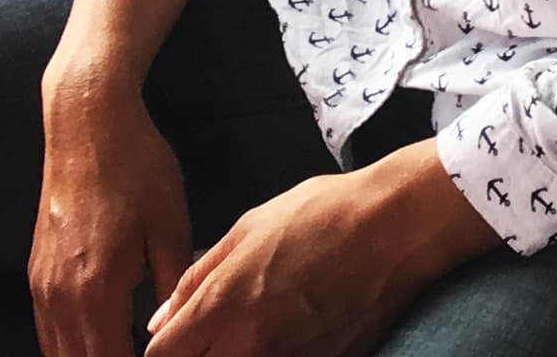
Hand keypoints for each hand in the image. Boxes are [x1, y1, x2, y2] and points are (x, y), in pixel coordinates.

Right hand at [31, 77, 193, 356]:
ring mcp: (42, 285)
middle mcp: (60, 297)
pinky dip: (67, 344)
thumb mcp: (171, 226)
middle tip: (142, 354)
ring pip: (55, 350)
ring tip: (118, 348)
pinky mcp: (35, 271)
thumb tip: (170, 331)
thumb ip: (172, 289)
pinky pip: (46, 328)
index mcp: (97, 290)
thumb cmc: (137, 168)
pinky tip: (92, 342)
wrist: (86, 122)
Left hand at [146, 147, 490, 356]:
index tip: (171, 341)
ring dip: (231, 355)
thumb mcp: (248, 228)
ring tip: (252, 327)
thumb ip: (198, 277)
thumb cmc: (322, 215)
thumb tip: (161, 321)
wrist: (395, 228)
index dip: (161, 351)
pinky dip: (273, 355)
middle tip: (208, 335)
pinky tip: (286, 331)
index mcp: (221, 307)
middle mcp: (247, 347)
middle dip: (195, 355)